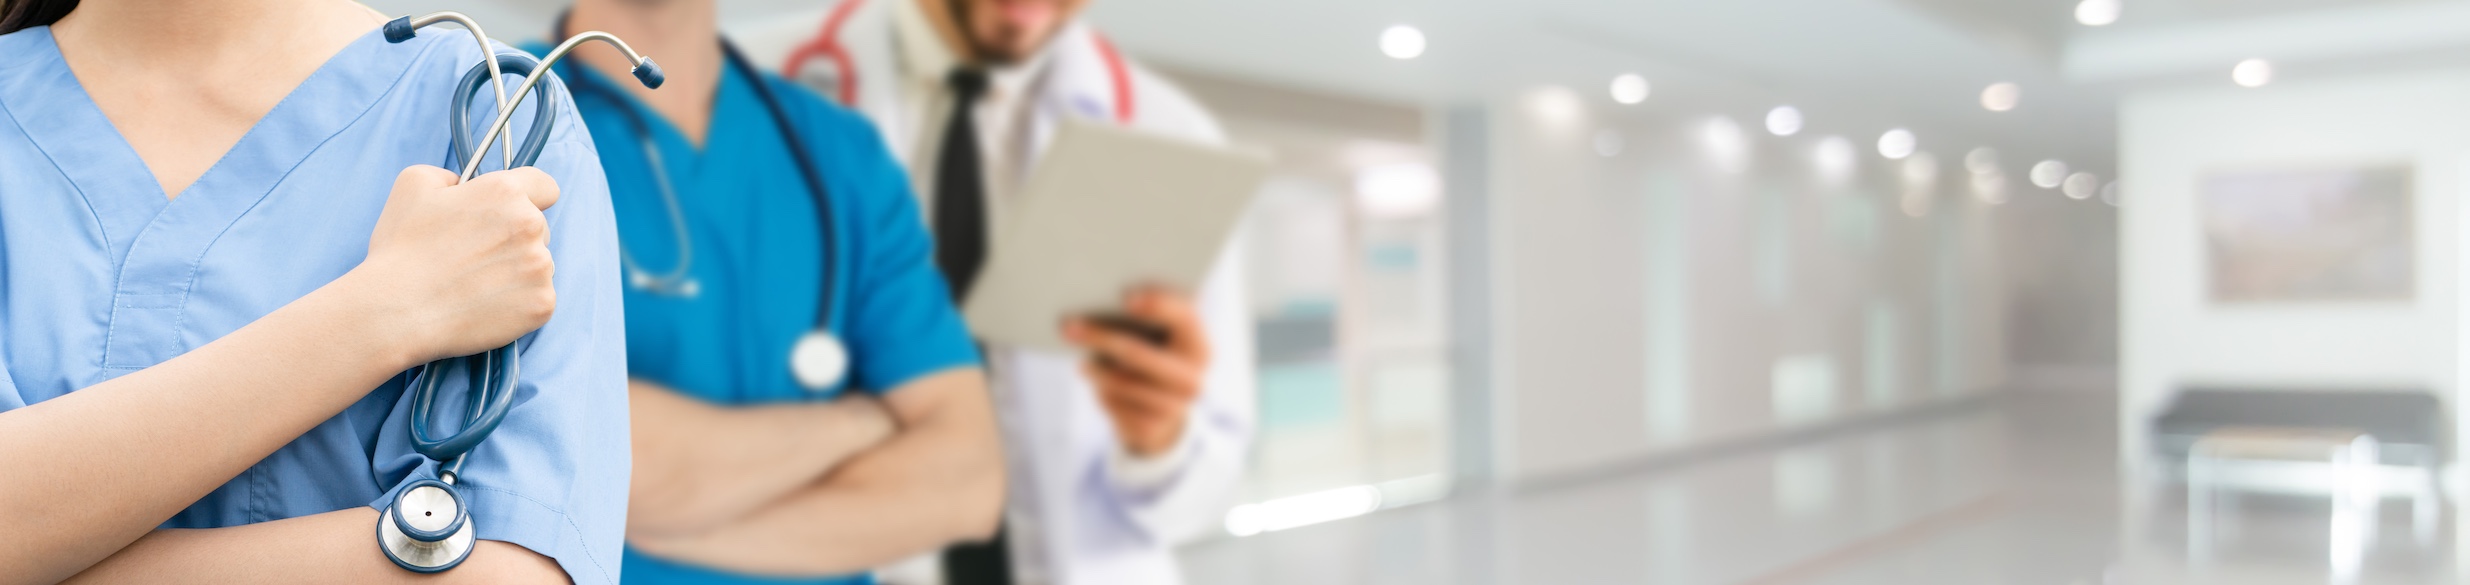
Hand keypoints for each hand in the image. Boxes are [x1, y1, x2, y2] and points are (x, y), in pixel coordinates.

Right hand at [348, 166, 560, 365]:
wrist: (396, 312)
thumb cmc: (401, 249)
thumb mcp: (414, 185)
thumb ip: (451, 175)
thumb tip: (465, 185)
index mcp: (506, 192)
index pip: (545, 186)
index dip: (528, 197)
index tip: (510, 212)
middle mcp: (531, 225)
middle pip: (539, 228)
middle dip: (515, 237)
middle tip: (475, 256)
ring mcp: (540, 267)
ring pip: (539, 264)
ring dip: (517, 270)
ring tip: (475, 283)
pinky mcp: (542, 305)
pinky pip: (538, 298)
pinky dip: (518, 303)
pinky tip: (484, 304)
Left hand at [1061, 285, 1210, 456]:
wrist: (1164, 413)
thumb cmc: (1157, 358)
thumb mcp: (1162, 338)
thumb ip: (1145, 320)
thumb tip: (1101, 304)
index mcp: (1200, 347)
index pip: (1185, 318)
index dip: (1158, 304)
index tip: (1126, 297)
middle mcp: (1192, 379)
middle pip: (1137, 353)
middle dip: (1099, 337)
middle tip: (1068, 327)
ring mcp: (1173, 408)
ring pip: (1119, 381)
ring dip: (1094, 368)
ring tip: (1083, 362)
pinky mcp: (1149, 428)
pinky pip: (1112, 403)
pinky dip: (1101, 391)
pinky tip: (1100, 385)